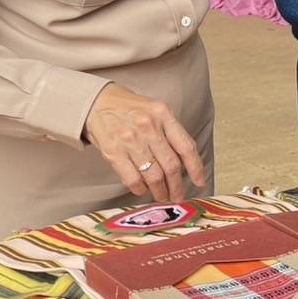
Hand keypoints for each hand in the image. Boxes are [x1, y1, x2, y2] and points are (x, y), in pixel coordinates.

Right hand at [83, 83, 207, 202]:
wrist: (97, 102)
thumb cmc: (130, 108)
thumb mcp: (155, 110)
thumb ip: (170, 132)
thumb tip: (185, 163)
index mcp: (163, 114)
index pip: (186, 146)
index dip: (196, 168)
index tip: (200, 182)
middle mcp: (148, 126)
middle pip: (171, 166)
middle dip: (177, 186)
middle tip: (178, 195)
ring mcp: (130, 139)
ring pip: (153, 175)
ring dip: (160, 191)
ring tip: (162, 196)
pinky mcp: (113, 151)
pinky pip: (133, 178)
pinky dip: (140, 189)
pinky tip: (143, 190)